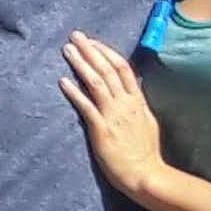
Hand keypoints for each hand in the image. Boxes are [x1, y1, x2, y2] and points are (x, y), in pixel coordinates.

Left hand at [60, 31, 165, 199]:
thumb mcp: (148, 122)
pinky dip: (74, 92)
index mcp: (137, 101)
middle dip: (90, 50)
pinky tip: (63, 81)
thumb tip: (132, 90)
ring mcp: (113, 116)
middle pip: (107, 70)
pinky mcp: (102, 129)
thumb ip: (138, 104)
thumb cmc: (146, 153)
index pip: (123, 68)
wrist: (146, 175)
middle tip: (75, 36)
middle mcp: (125, 104)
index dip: (106, 52)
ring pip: (96, 83)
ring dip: (81, 64)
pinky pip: (86, 106)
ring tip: (67, 50)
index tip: (93, 41)